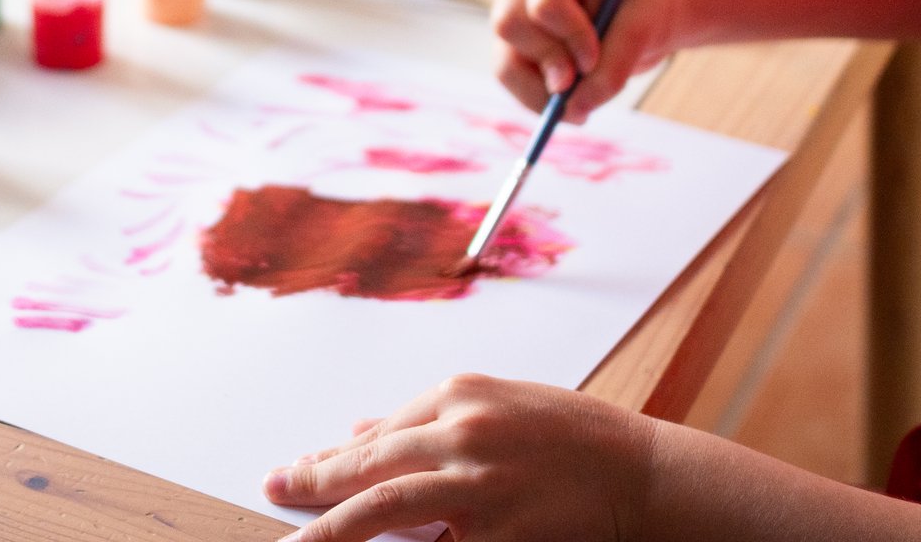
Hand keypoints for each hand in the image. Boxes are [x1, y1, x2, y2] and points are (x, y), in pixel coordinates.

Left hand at [264, 375, 654, 541]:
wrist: (644, 476)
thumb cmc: (576, 438)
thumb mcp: (500, 405)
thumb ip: (432, 420)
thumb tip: (364, 429)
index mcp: (460, 394)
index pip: (377, 432)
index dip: (330, 457)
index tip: (295, 472)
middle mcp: (463, 432)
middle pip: (370, 464)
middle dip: (315, 483)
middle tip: (276, 494)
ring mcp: (479, 485)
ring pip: (387, 505)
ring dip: (335, 525)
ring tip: (298, 541)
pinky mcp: (499, 534)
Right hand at [491, 0, 687, 123]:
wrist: (645, 16)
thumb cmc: (646, 7)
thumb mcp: (642, 28)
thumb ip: (613, 64)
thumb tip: (573, 108)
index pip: (545, 3)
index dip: (571, 38)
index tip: (596, 58)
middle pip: (510, 26)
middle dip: (548, 62)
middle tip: (579, 84)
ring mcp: (514, 17)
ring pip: (505, 63)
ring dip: (542, 93)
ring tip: (582, 106)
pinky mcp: (514, 50)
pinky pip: (513, 84)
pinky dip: (540, 103)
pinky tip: (574, 105)